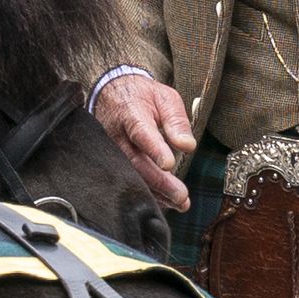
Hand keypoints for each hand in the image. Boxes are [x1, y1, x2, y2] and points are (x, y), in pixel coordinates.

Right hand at [93, 75, 196, 211]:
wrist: (111, 94)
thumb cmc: (142, 97)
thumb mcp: (164, 98)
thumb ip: (176, 121)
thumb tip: (188, 146)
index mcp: (131, 114)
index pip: (141, 133)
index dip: (154, 149)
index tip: (168, 164)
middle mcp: (117, 135)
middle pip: (136, 162)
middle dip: (159, 182)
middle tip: (181, 196)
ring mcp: (111, 150)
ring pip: (130, 176)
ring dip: (155, 193)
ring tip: (179, 203)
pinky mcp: (111, 161)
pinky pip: (128, 180)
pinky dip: (147, 192)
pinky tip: (165, 202)